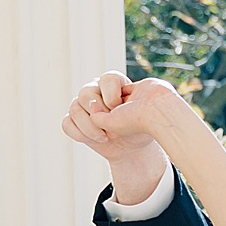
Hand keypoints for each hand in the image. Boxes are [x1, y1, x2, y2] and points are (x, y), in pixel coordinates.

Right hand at [63, 74, 173, 203]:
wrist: (133, 146)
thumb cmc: (140, 127)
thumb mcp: (149, 113)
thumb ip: (147, 103)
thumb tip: (158, 99)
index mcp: (112, 83)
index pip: (107, 79)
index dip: (113, 96)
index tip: (120, 109)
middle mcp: (94, 90)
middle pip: (85, 93)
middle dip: (97, 113)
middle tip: (110, 128)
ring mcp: (82, 106)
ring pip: (75, 109)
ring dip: (89, 127)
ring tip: (105, 138)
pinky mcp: (75, 122)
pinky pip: (67, 124)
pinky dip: (79, 133)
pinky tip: (95, 140)